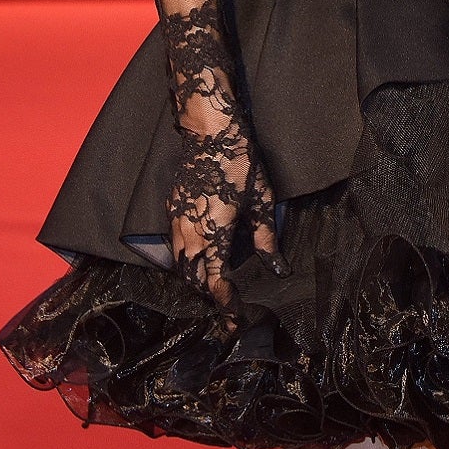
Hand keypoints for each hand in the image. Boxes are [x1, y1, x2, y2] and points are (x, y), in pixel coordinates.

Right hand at [168, 123, 280, 306]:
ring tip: (215, 284)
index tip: (236, 317)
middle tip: (228, 304)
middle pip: (193, 279)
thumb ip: (266, 239)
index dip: (226, 304)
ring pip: (180, 264)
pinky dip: (186, 260)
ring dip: (195, 278)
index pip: (215, 283)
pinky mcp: (171, 209)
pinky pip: (175, 246)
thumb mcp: (261, 201)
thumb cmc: (240, 163)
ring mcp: (176, 221)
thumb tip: (278, 269)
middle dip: (208, 295)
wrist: (210, 131)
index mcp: (214, 234)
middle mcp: (190, 233)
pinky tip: (202, 257)